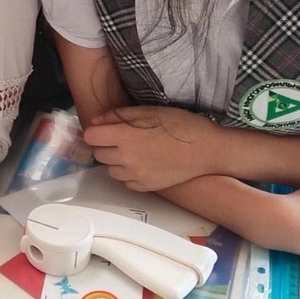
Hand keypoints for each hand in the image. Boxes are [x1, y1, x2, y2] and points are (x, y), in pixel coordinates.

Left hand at [84, 106, 222, 190]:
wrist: (209, 149)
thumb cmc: (182, 125)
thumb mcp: (150, 111)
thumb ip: (119, 115)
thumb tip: (96, 121)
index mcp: (126, 136)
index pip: (90, 137)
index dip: (96, 132)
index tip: (104, 130)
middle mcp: (127, 158)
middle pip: (98, 154)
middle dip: (106, 145)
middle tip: (123, 139)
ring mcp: (136, 175)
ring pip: (110, 170)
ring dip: (116, 161)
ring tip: (134, 152)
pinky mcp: (146, 187)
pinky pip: (125, 182)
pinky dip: (129, 174)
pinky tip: (143, 164)